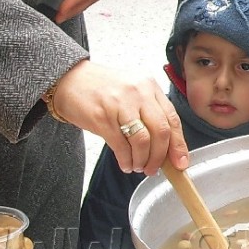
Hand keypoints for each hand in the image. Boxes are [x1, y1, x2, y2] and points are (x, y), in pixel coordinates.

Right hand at [47, 60, 187, 174]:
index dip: (178, 144)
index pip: (172, 118)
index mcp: (150, 86)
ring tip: (139, 167)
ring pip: (142, 140)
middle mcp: (139, 93)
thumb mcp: (132, 92)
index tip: (181, 162)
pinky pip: (121, 145)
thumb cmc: (102, 89)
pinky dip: (126, 159)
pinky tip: (126, 164)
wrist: (68, 80)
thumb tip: (165, 146)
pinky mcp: (102, 117)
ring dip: (142, 160)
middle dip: (160, 156)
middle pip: (161, 131)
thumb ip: (149, 112)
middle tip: (155, 169)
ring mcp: (120, 104)